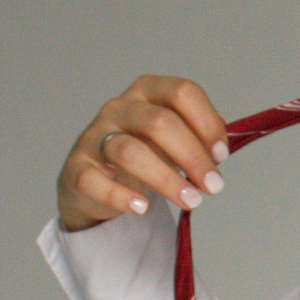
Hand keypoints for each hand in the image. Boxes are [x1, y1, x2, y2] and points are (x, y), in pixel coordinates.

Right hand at [57, 76, 230, 232]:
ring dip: (166, 179)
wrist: (95, 180)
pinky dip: (120, 196)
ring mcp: (96, 136)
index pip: (182, 92)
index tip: (222, 154)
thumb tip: (220, 150)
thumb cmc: (143, 153)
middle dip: (193, 156)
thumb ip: (199, 139)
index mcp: (148, 91)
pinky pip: (94, 181)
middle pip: (160, 122)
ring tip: (191, 200)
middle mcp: (120, 108)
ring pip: (129, 151)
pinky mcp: (78, 169)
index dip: (207, 123)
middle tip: (213, 186)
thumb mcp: (173, 139)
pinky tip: (141, 208)